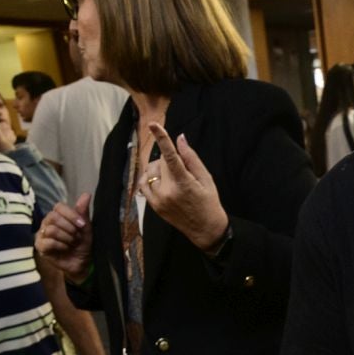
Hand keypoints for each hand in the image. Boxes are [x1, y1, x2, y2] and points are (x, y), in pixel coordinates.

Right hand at [37, 191, 94, 279]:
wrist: (81, 263)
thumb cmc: (82, 244)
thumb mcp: (85, 228)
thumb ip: (83, 212)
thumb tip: (87, 194)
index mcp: (58, 215)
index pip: (58, 207)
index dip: (71, 215)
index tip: (82, 225)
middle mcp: (47, 222)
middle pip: (53, 217)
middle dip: (69, 227)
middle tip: (77, 236)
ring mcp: (42, 234)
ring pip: (51, 230)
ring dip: (66, 237)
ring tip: (72, 243)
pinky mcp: (40, 247)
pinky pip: (48, 242)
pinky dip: (60, 245)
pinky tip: (65, 248)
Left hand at [143, 123, 228, 251]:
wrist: (205, 230)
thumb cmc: (209, 203)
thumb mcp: (206, 179)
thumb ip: (191, 158)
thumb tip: (180, 138)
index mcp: (183, 183)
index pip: (170, 156)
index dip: (161, 138)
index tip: (153, 125)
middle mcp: (168, 191)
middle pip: (161, 161)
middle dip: (170, 159)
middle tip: (184, 170)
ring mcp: (158, 200)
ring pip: (150, 171)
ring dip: (159, 168)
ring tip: (172, 177)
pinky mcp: (153, 206)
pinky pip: (144, 184)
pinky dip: (150, 177)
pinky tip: (160, 181)